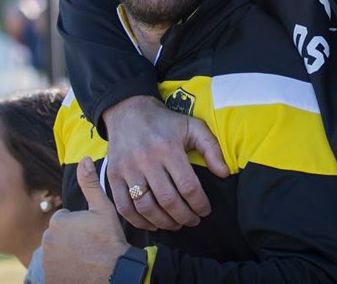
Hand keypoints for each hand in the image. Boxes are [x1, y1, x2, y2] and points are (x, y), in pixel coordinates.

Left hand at [42, 156, 129, 282]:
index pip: (65, 220)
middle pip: (59, 236)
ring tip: (86, 258)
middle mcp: (47, 240)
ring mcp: (46, 261)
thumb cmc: (110, 239)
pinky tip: (77, 269)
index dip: (80, 226)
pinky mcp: (48, 277)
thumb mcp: (104, 209)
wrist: (113, 273)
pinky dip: (62, 269)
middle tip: (90, 245)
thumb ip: (91, 183)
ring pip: (56, 252)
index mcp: (59, 221)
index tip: (92, 233)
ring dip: (66, 254)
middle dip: (71, 239)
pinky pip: (52, 270)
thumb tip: (83, 158)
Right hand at [104, 95, 228, 230]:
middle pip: (168, 200)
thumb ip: (212, 148)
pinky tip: (153, 223)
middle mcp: (146, 159)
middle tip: (193, 221)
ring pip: (146, 207)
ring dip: (164, 222)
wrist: (129, 111)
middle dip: (184, 216)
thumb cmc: (165, 122)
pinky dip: (138, 221)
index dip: (199, 204)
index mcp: (168, 148)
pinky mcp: (112, 175)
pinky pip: (124, 206)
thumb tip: (224, 174)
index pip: (188, 186)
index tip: (205, 210)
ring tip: (176, 224)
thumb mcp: (194, 126)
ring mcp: (127, 169)